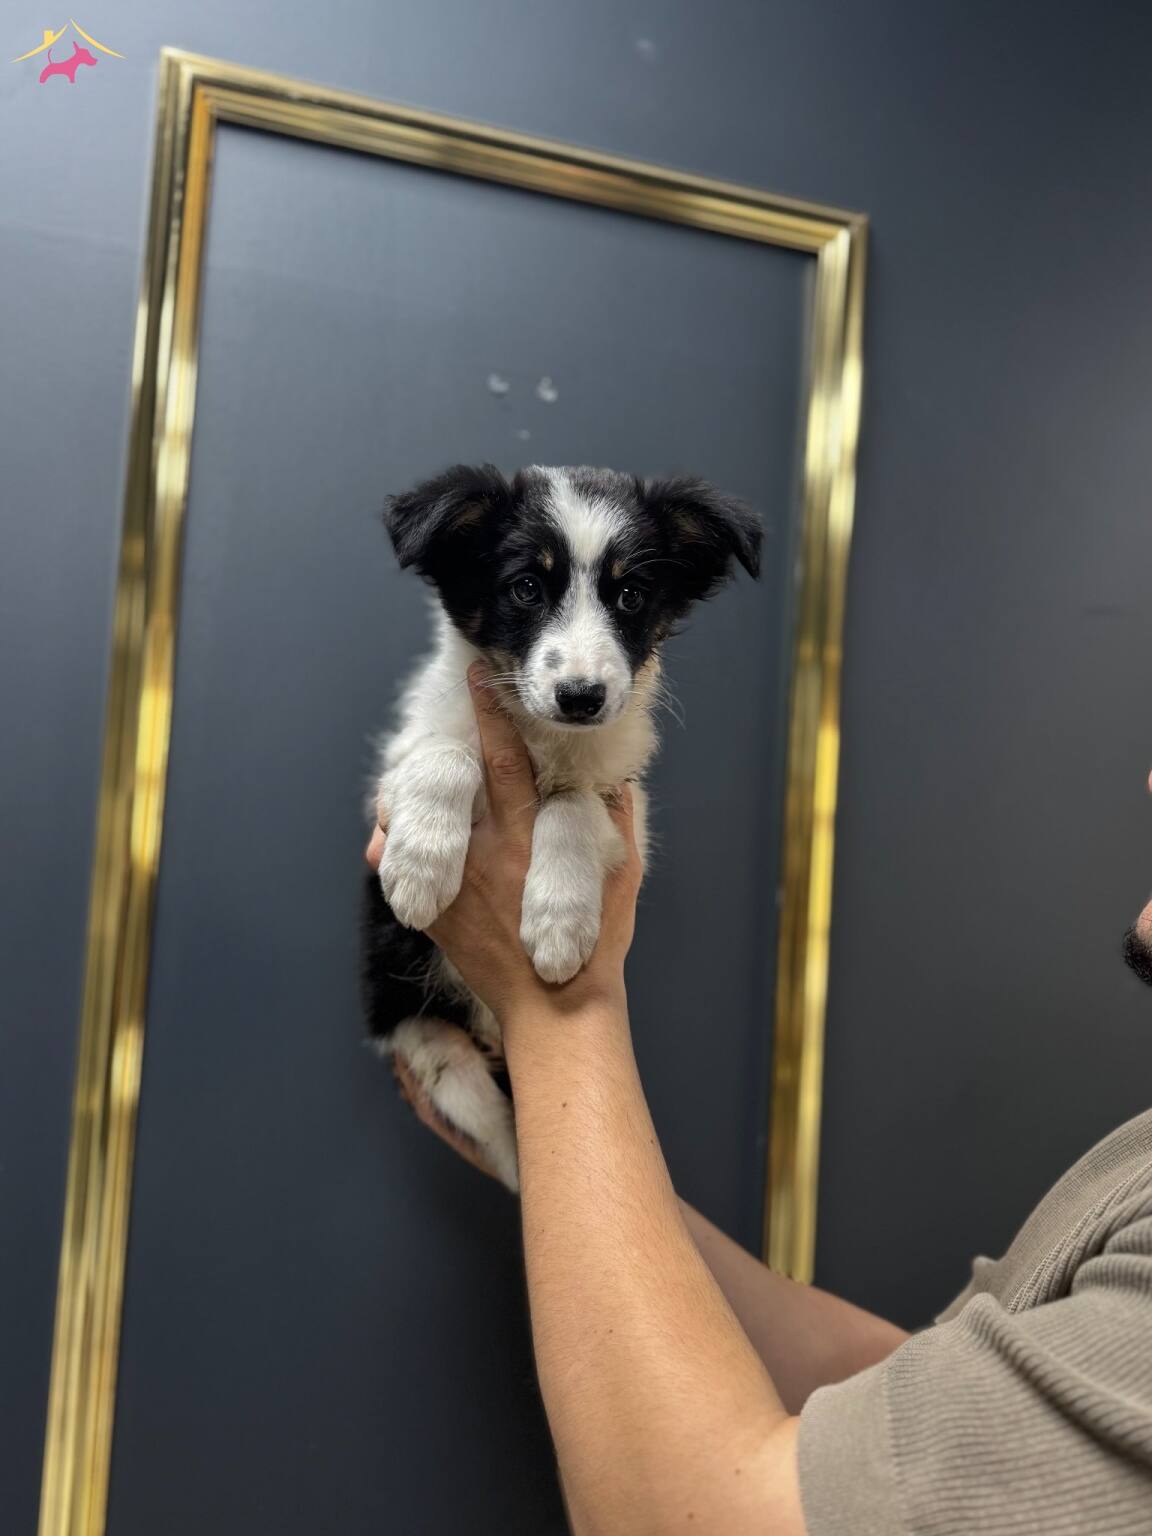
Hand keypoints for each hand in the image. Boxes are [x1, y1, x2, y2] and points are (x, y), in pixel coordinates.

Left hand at [365, 662, 641, 1029]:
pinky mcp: (437, 916)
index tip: (477, 678)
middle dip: (439, 740)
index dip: (491, 715)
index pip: (507, 760)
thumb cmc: (595, 948)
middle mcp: (488, 851)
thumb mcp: (621, 879)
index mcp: (530, 835)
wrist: (554, 1011)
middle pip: (455, 783)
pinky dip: (394, 849)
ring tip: (398, 774)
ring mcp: (457, 883)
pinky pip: (404, 873)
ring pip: (418, 823)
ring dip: (407, 795)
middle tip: (421, 712)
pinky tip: (387, 833)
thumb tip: (615, 779)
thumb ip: (615, 824)